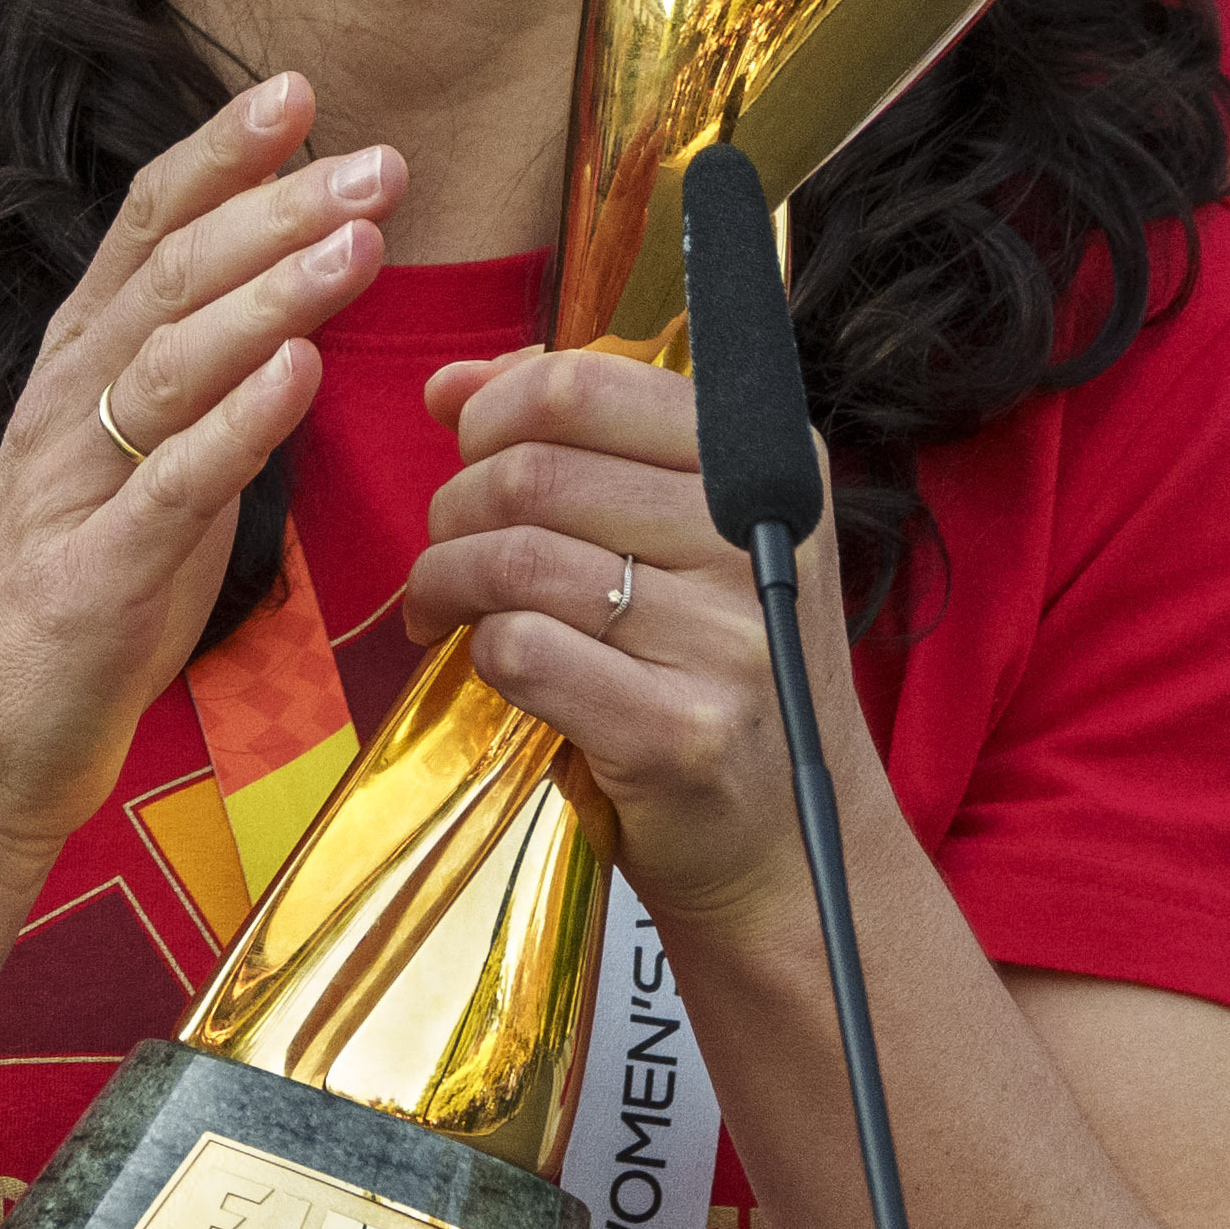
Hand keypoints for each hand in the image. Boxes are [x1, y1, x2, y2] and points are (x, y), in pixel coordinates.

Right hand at [0, 79, 386, 865]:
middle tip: (376, 159)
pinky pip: (172, 483)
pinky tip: (301, 374)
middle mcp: (65, 408)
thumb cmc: (74, 612)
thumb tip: (288, 311)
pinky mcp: (93, 577)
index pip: (148, 231)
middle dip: (277, 207)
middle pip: (172, 276)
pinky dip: (238, 423)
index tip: (299, 91)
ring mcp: (74, 488)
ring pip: (172, 360)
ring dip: (271, 292)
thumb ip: (199, 392)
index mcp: (77, 374)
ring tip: (358, 239)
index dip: (220, 155)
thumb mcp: (141, 476)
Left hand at [395, 340, 828, 933]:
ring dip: (445, 580)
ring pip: (516, 559)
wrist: (786, 844)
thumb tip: (452, 384)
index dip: (496, 408)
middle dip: (455, 504)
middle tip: (447, 546)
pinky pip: (523, 651)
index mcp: (766, 467)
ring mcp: (726, 640)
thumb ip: (581, 441)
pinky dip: (479, 652)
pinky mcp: (678, 732)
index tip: (466, 446)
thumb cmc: (715, 672)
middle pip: (535, 473)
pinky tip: (484, 663)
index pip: (589, 387)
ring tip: (444, 606)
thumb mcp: (686, 536)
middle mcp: (757, 541)